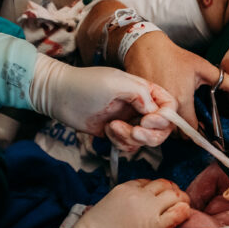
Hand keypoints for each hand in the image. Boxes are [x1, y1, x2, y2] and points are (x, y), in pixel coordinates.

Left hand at [30, 56, 176, 152]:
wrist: (59, 96)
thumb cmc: (86, 84)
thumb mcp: (117, 82)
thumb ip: (141, 93)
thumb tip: (155, 111)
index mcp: (144, 90)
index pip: (169, 105)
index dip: (165, 117)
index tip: (148, 120)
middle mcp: (140, 107)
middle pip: (162, 128)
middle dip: (150, 134)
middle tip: (134, 132)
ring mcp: (129, 121)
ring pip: (146, 140)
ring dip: (131, 138)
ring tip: (112, 128)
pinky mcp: (117, 134)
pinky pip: (130, 146)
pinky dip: (121, 142)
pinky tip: (107, 132)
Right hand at [124, 32, 228, 129]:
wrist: (146, 48)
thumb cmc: (175, 57)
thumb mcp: (202, 67)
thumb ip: (224, 80)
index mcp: (182, 102)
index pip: (191, 131)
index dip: (198, 131)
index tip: (202, 127)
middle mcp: (165, 109)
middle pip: (176, 134)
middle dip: (183, 131)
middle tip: (189, 122)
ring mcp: (150, 109)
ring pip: (162, 129)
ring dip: (169, 127)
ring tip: (176, 117)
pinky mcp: (140, 107)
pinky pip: (149, 123)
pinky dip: (156, 122)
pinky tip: (161, 113)